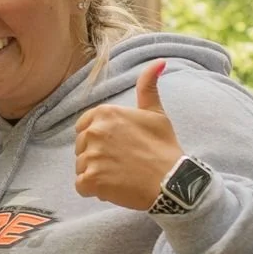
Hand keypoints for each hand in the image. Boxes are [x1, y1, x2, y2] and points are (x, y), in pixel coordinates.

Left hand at [73, 62, 182, 212]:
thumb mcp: (156, 113)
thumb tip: (158, 62)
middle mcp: (94, 131)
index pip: (83, 127)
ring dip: (96, 175)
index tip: (117, 147)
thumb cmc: (164, 147)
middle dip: (96, 157)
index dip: (99, 140)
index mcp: (105, 113)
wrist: (171, 181)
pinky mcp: (90, 179)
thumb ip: (148, 87)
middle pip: (81, 148)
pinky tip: (114, 188)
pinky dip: (94, 191)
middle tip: (122, 163)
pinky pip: (81, 186)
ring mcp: (91, 156)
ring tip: (120, 175)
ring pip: (81, 167)